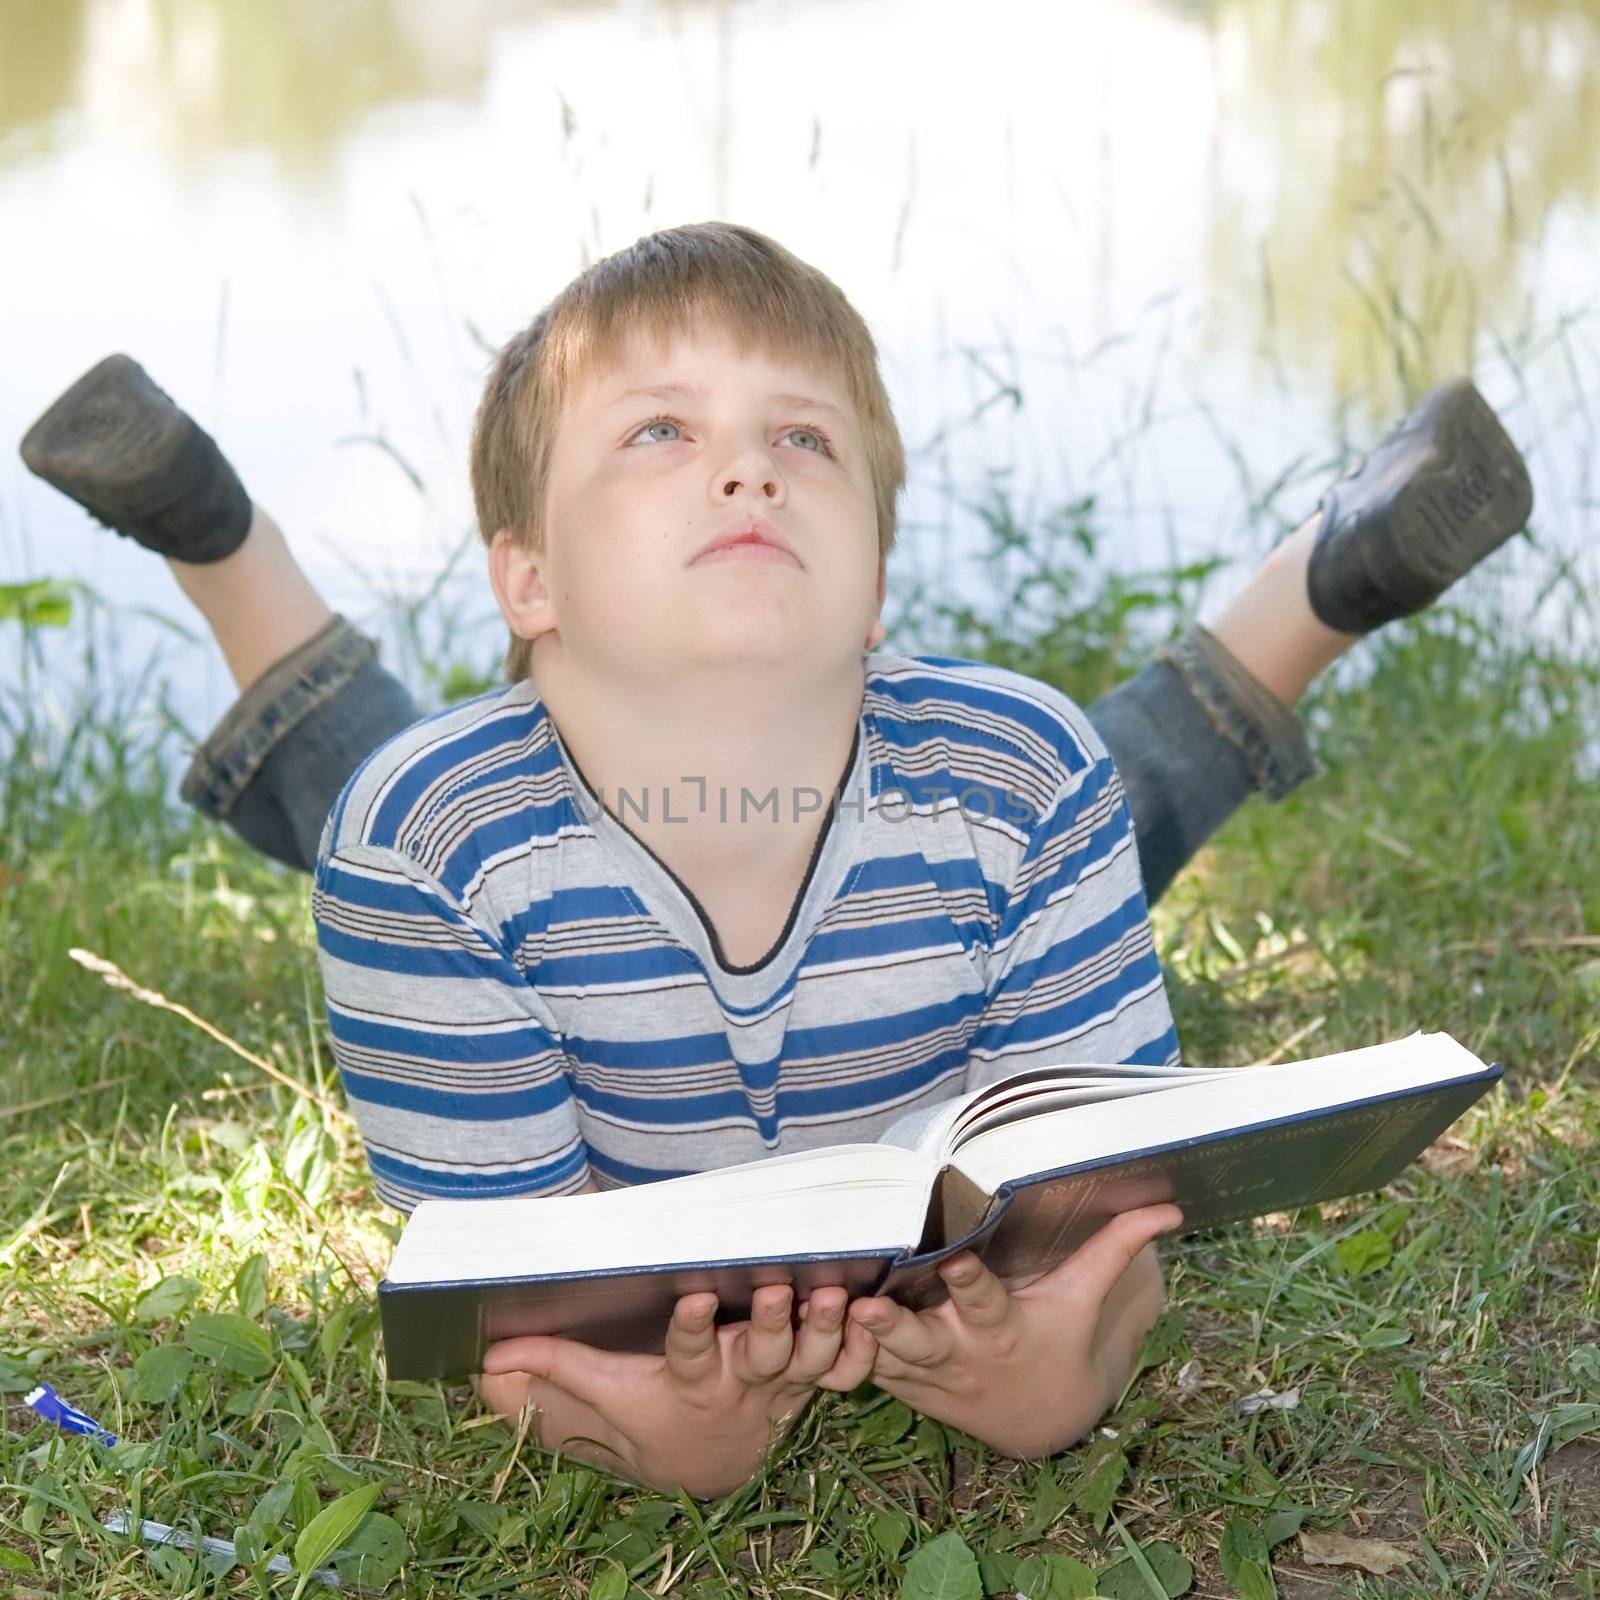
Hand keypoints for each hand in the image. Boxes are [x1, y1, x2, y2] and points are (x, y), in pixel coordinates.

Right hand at [478, 1282, 853, 1497]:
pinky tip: (874, 1318)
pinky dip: (863, 1352)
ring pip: (812, 1357)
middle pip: (762, 1351)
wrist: (706, 1462)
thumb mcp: (609, 1391)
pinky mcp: (813, 1377)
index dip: (695, 1327)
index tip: (699, 1298)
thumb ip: (559, 1366)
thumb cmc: (652, 1414)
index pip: (690, 1350)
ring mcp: (784, 1380)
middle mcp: (742, 1378)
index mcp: (692, 1377)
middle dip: (772, 1322)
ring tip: (834, 1296)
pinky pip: (846, 1371)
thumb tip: (491, 1354)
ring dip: (825, 1330)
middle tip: (779, 1289)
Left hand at [844, 1203, 1182, 1458]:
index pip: (984, 1302)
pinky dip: (838, 1354)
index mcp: (1001, 1328)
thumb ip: (1115, 1247)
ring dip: (855, 1339)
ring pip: (883, 1356)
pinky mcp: (901, 1382)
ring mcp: (925, 1372)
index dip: (969, 1283)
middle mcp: (959, 1352)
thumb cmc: (1059, 1338)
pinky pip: (865, 1370)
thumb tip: (1171, 1208)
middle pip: (922, 1338)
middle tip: (869, 1305)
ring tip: (826, 1311)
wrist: (1038, 1418)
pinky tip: (806, 1327)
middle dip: (895, 1325)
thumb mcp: (1083, 1297)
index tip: (956, 1259)